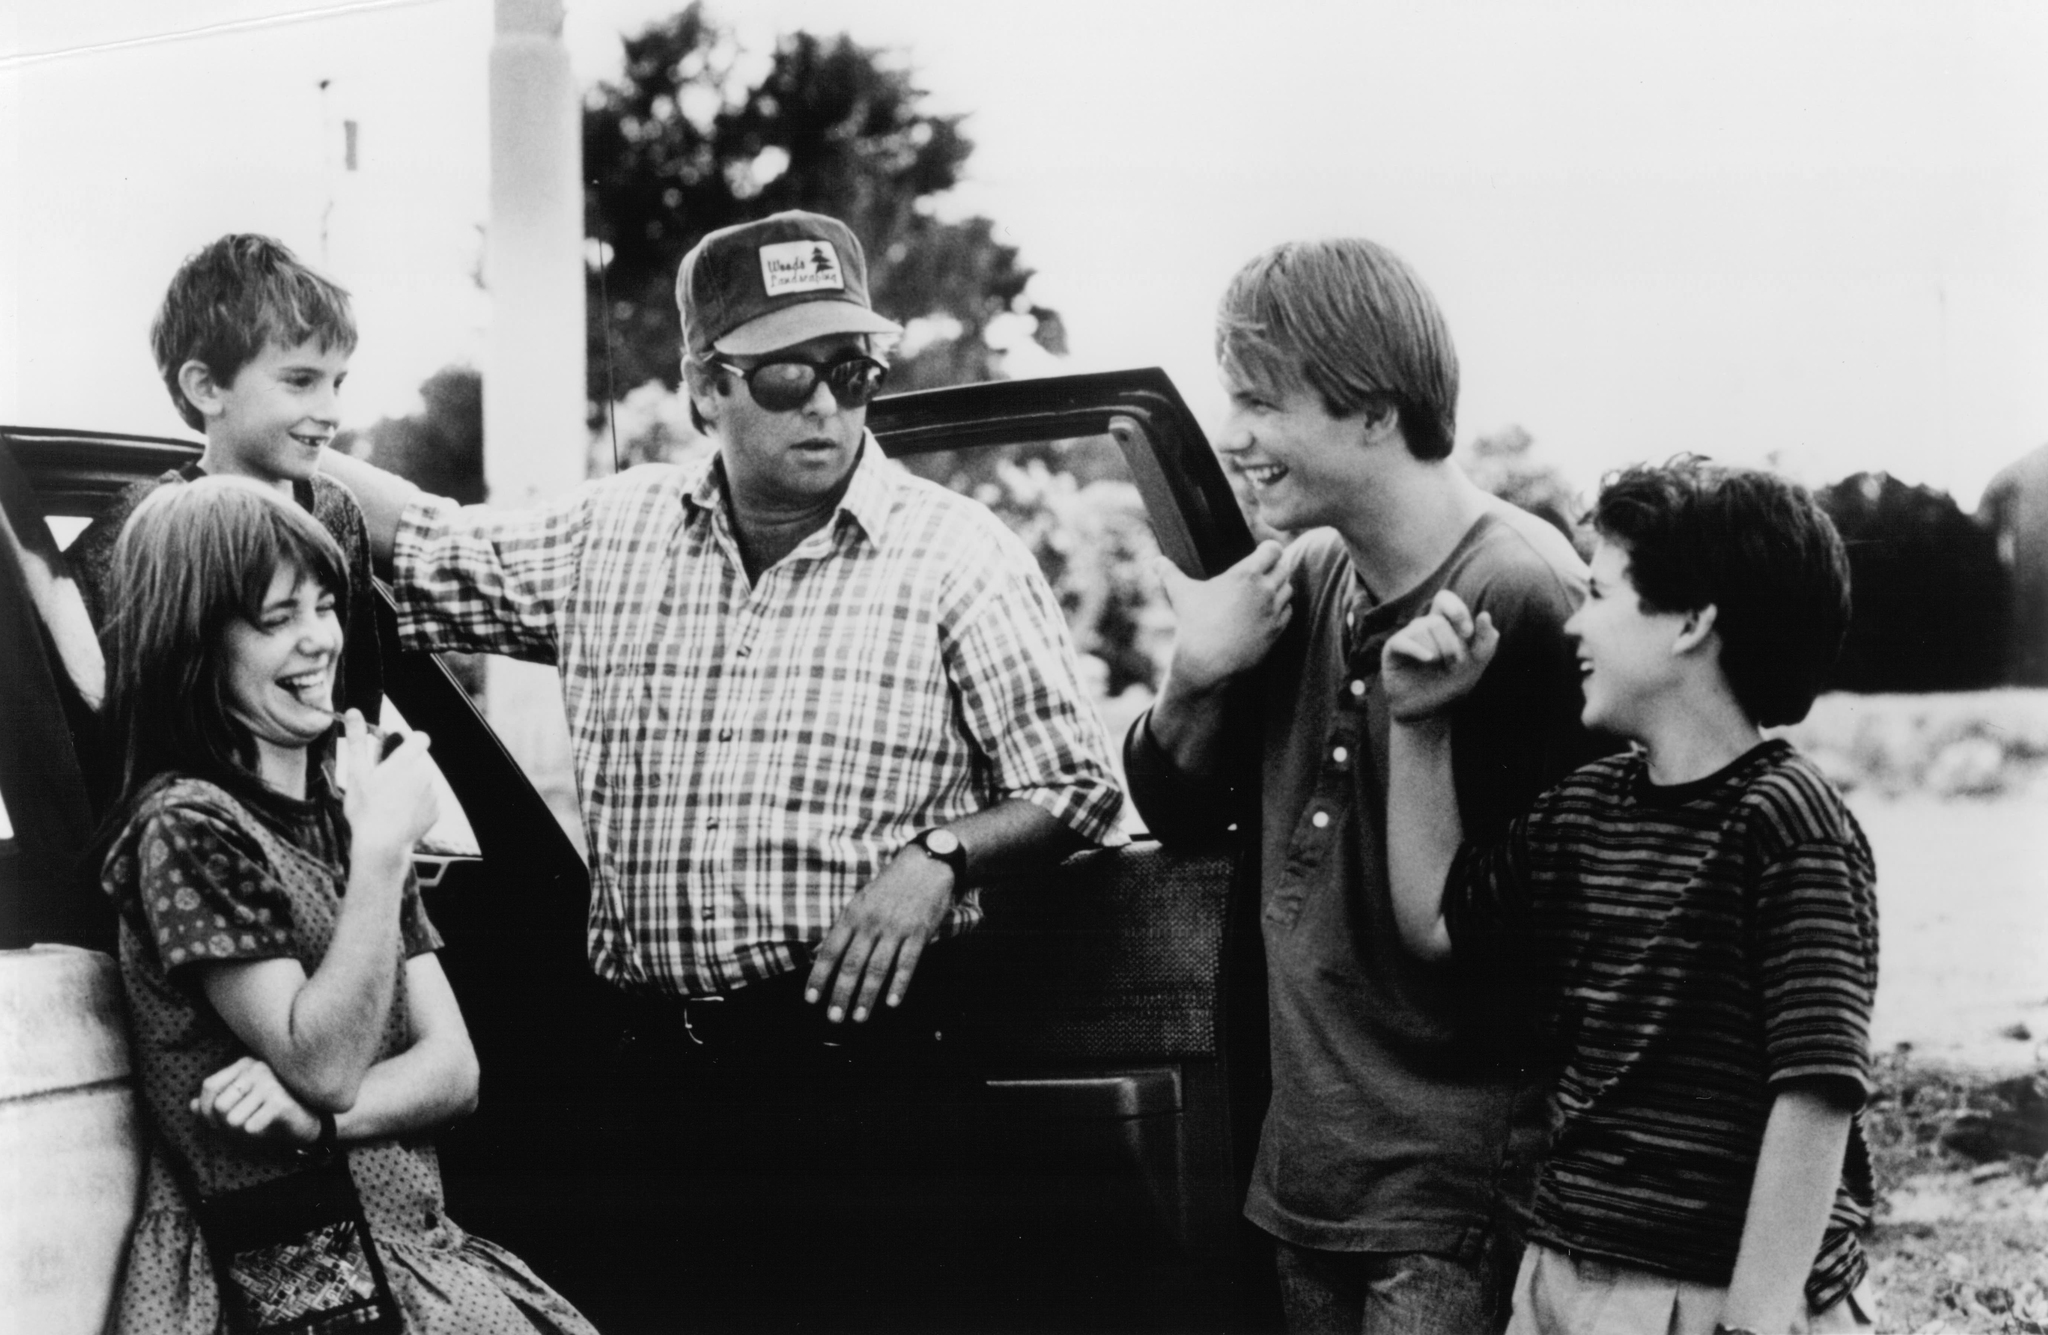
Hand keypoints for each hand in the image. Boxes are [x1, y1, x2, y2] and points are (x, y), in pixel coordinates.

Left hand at [191, 1056, 322, 1145]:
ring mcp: (270, 1082)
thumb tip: (190, 1106)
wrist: (312, 1119)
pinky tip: (270, 1126)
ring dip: (241, 1131)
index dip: (204, 1110)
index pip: (209, 1086)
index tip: (214, 1124)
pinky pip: (249, 1127)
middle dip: (224, 1125)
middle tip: (240, 1127)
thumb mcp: (242, 1105)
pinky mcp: (280, 1100)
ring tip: (257, 1124)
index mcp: (246, 1064)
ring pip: (232, 1119)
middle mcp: (257, 1068)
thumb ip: (216, 1103)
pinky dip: (256, 1133)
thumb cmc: (273, 1111)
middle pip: (219, 1105)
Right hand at [339, 710, 438, 864]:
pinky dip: (416, 806)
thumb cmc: (366, 808)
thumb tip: (353, 711)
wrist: (381, 846)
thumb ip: (358, 740)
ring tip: (390, 806)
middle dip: (404, 770)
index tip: (394, 753)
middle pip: (417, 763)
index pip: (420, 737)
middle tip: (383, 787)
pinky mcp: (436, 811)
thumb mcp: (357, 773)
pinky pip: (427, 802)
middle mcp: (424, 774)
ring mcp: (432, 794)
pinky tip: (400, 817)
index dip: (409, 742)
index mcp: (406, 761)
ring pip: (422, 783)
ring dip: (410, 788)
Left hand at [804, 851, 954, 1023]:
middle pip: (852, 964)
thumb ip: (841, 930)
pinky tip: (892, 1002)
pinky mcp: (919, 932)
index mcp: (853, 915)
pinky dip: (899, 984)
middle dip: (841, 993)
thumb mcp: (859, 902)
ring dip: (867, 995)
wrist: (926, 865)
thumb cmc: (889, 886)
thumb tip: (817, 952)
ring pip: (878, 967)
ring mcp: (896, 928)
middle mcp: (871, 923)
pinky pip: (907, 962)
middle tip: (834, 1018)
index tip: (811, 998)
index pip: (831, 950)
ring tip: (859, 1017)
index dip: (819, 976)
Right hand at [1154, 540, 1293, 692]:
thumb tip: (1156, 561)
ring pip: (1288, 589)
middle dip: (1274, 567)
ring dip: (1279, 587)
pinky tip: (1266, 610)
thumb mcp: (1180, 594)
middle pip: (1284, 567)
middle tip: (1261, 571)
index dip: (1268, 549)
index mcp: (1245, 575)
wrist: (1206, 664)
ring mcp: (1273, 612)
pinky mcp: (1277, 631)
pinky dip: (1280, 608)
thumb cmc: (1193, 625)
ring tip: (1263, 590)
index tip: (1261, 552)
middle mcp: (1265, 591)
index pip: (1274, 549)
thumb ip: (1168, 573)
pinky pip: (1288, 611)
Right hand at [1381, 589, 1498, 722]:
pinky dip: (1418, 650)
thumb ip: (1486, 642)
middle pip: (1437, 620)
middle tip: (1454, 664)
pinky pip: (1404, 641)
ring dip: (1438, 651)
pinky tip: (1427, 660)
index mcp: (1443, 625)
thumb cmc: (1450, 685)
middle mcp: (1423, 627)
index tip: (1468, 633)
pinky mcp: (1392, 649)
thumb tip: (1485, 615)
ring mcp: (1407, 637)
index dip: (1456, 610)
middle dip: (1451, 644)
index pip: (1445, 599)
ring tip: (1438, 667)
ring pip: (1422, 629)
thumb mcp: (1476, 665)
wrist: (1428, 712)